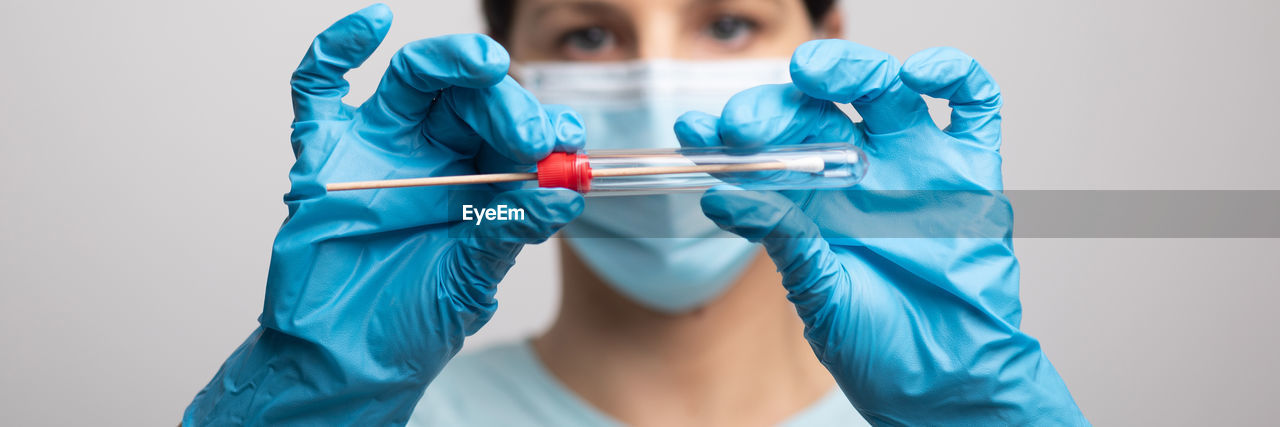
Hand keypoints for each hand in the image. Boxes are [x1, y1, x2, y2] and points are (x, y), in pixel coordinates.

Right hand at [184, 5, 583, 424]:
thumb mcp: (472, 279)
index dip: (542, 125)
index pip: (516, 132)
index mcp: (480, 180)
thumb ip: (510, 231)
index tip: (564, 138)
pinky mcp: (323, 153)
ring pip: (414, 79)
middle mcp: (433, 154)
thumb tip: (564, 191)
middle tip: (525, 133)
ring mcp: (378, 148)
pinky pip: (320, 88)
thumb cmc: (410, 322)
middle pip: (471, 97)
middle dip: (505, 104)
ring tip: (485, 64)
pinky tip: (371, 23)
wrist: (342, 359)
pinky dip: (337, 46)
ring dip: (450, 61)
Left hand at [676, 40, 1085, 423]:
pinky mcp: (971, 170)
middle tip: (747, 122)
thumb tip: (723, 194)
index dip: (729, 135)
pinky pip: (970, 103)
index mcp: (814, 200)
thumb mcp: (819, 293)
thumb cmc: (880, 345)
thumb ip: (784, 240)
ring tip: (813, 74)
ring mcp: (916, 165)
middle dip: (776, 104)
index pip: (766, 147)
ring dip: (848, 67)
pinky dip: (951, 74)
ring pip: (882, 87)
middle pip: (817, 106)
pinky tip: (918, 74)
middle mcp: (861, 173)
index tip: (695, 132)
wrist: (948, 382)